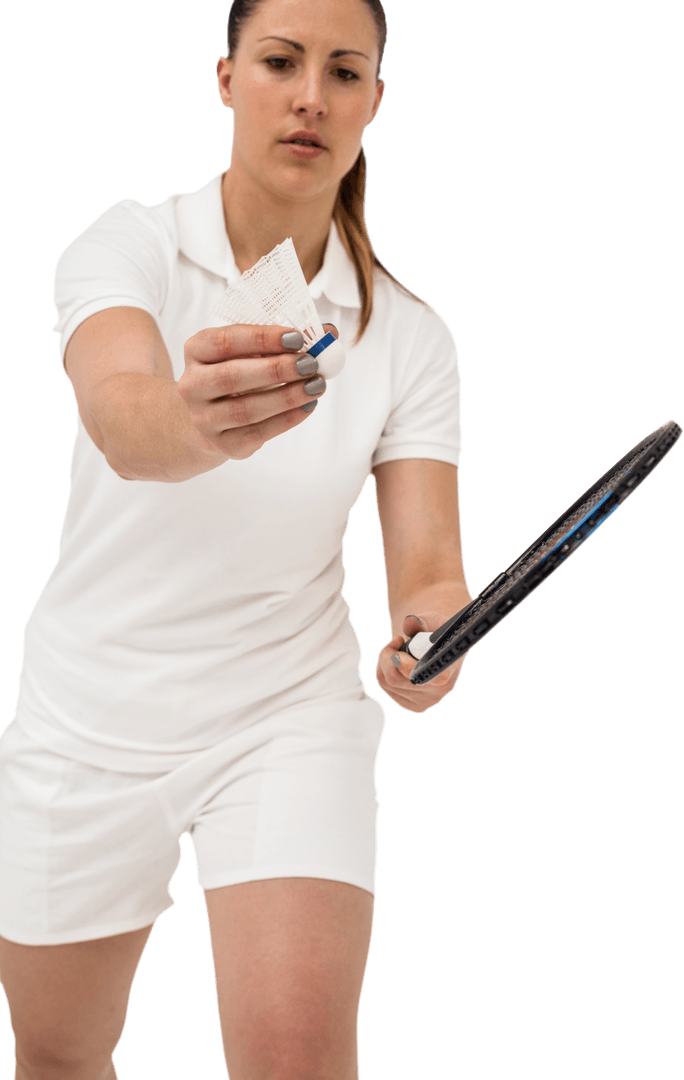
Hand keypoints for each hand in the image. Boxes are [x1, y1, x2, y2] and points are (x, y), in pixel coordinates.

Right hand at [178, 323, 336, 459]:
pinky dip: (287, 419)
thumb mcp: (253, 352)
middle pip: (232, 376)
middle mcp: (192, 385)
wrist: (212, 416)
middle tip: (310, 364)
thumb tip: (329, 334)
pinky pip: (257, 433)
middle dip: (276, 369)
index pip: (225, 341)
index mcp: (196, 351)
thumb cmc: (238, 374)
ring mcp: (204, 419)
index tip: (296, 337)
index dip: (262, 338)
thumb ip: (285, 341)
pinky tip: (307, 406)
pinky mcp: (223, 444)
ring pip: (246, 409)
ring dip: (286, 397)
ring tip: (316, 385)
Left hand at [375, 612, 466, 714]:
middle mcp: (441, 690)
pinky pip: (384, 687)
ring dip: (384, 661)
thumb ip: (422, 621)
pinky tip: (395, 662)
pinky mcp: (412, 705)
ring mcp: (426, 701)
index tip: (397, 650)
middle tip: (396, 641)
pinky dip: (383, 670)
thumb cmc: (436, 632)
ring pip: (387, 682)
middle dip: (388, 655)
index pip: (430, 676)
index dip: (408, 666)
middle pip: (397, 679)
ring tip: (397, 649)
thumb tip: (410, 622)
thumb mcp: (432, 621)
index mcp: (450, 667)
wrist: (437, 647)